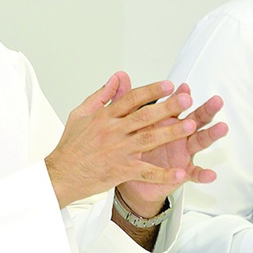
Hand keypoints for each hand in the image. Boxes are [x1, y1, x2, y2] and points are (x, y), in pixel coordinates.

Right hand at [46, 72, 201, 208]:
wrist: (62, 173)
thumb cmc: (71, 145)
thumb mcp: (80, 114)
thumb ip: (101, 95)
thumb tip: (116, 78)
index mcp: (104, 117)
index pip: (130, 99)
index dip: (151, 90)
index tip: (168, 85)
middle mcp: (113, 132)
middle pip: (144, 116)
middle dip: (167, 107)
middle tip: (186, 99)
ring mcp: (118, 151)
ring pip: (149, 139)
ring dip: (171, 133)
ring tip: (190, 126)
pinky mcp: (121, 170)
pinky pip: (146, 172)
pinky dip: (163, 174)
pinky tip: (179, 172)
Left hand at [117, 83, 227, 216]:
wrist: (126, 176)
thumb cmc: (128, 146)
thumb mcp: (125, 121)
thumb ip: (126, 99)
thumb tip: (121, 75)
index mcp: (164, 121)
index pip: (175, 105)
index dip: (179, 96)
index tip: (184, 87)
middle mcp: (177, 134)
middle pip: (194, 119)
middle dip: (205, 110)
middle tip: (216, 101)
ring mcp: (181, 153)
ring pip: (198, 142)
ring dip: (210, 135)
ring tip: (221, 128)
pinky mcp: (179, 172)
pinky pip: (192, 174)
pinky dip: (201, 174)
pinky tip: (210, 174)